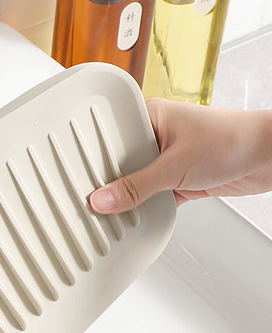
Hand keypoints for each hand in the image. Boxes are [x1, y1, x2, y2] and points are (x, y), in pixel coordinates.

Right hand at [89, 98, 271, 212]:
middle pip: (118, 166)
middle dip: (109, 186)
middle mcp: (155, 136)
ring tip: (112, 212)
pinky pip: (150, 197)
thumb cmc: (233, 139)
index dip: (93, 163)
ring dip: (130, 199)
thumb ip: (135, 188)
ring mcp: (165, 158)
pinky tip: (134, 216)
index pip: (109, 140)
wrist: (269, 156)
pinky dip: (145, 208)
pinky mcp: (176, 179)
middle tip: (92, 203)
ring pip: (134, 184)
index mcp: (149, 116)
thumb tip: (103, 200)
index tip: (79, 185)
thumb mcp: (174, 167)